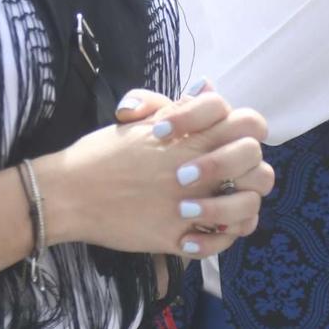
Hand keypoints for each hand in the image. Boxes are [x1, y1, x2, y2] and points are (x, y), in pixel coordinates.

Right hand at [37, 89, 272, 259]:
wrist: (70, 194)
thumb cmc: (101, 152)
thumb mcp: (139, 119)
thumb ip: (177, 105)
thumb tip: (206, 87)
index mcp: (191, 137)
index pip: (250, 123)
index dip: (243, 128)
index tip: (221, 136)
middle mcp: (198, 170)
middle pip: (258, 165)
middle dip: (248, 169)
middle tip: (226, 174)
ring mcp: (191, 207)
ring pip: (249, 208)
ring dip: (238, 206)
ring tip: (215, 205)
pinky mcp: (178, 238)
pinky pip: (221, 241)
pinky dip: (219, 237)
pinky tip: (201, 229)